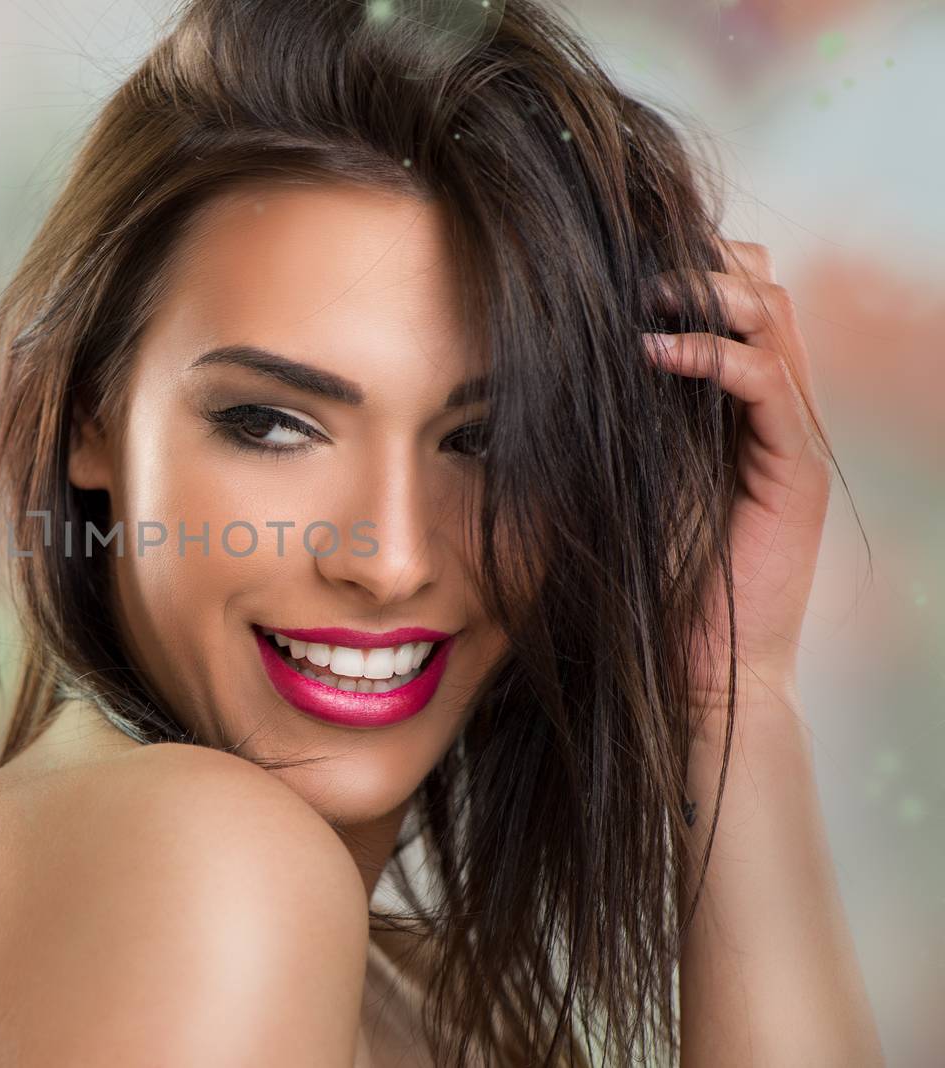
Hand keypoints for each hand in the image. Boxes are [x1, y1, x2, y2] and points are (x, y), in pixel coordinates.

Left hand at [642, 239, 832, 738]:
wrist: (695, 666)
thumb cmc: (644, 577)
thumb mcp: (614, 474)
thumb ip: (605, 417)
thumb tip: (536, 362)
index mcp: (728, 404)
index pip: (729, 298)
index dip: (682, 264)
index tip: (612, 257)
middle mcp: (768, 409)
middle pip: (762, 287)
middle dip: (700, 260)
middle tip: (632, 261)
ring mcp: (788, 436)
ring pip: (774, 317)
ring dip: (707, 290)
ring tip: (642, 292)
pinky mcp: (795, 470)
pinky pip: (768, 381)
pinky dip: (714, 352)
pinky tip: (656, 350)